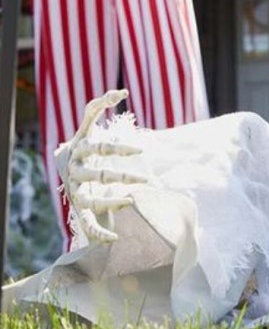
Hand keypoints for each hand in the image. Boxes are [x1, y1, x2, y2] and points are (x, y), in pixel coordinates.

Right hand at [57, 89, 144, 243]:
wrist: (61, 164)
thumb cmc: (82, 142)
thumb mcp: (86, 123)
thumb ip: (100, 104)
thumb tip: (122, 90)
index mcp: (79, 149)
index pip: (100, 147)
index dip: (120, 147)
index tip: (141, 150)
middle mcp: (75, 171)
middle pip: (97, 175)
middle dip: (122, 177)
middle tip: (146, 181)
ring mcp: (75, 190)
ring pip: (90, 200)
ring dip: (111, 202)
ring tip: (131, 202)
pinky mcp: (78, 206)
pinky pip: (85, 222)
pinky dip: (96, 232)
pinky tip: (112, 239)